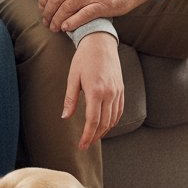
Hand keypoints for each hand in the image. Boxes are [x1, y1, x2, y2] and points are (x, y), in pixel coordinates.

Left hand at [63, 32, 124, 149]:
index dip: (87, 135)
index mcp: (96, 91)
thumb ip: (70, 99)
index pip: (93, 121)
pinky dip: (114, 120)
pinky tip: (106, 124)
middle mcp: (109, 93)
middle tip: (86, 143)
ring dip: (104, 130)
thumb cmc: (84, 58)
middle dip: (95, 136)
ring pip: (113, 118)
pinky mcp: (121, 89)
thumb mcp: (73, 77)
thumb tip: (65, 117)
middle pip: (104, 123)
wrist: (100, 42)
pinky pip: (120, 110)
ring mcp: (118, 91)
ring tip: (94, 136)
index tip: (82, 145)